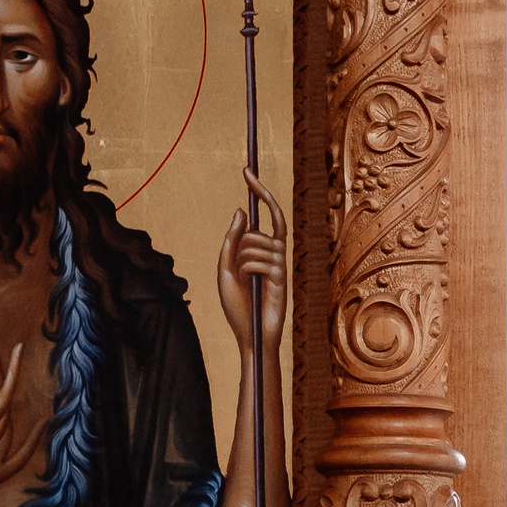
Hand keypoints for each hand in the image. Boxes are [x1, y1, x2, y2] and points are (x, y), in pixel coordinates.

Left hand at [217, 168, 288, 345]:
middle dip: (242, 244)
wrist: (249, 334)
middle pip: (258, 231)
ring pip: (255, 244)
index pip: (267, 213)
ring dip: (242, 262)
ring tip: (245, 282)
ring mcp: (280, 265)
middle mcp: (276, 253)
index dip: (259, 191)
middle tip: (237, 263)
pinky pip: (259, 262)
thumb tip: (242, 211)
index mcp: (263, 249)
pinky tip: (252, 287)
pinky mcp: (282, 278)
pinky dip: (247, 271)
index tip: (247, 171)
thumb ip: (231, 241)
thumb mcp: (225, 268)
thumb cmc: (237, 305)